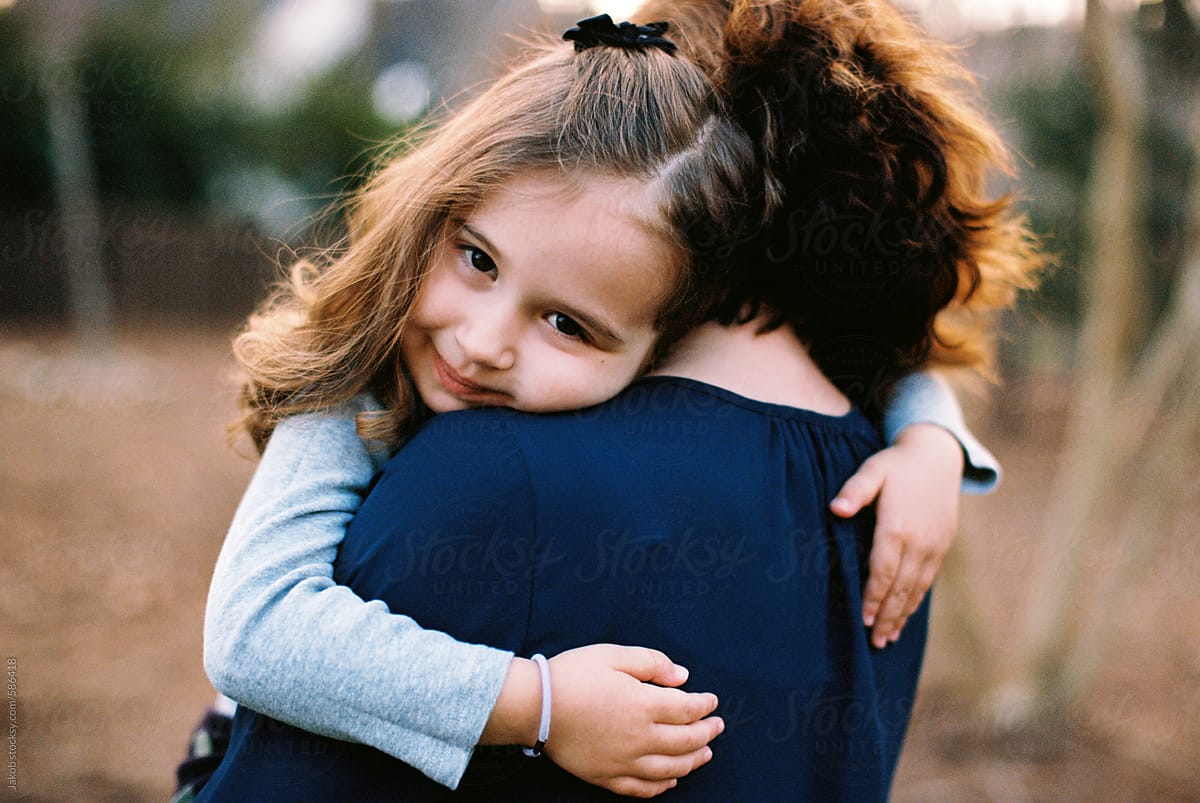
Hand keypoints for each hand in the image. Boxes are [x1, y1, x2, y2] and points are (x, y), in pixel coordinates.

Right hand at [486, 644, 721, 796]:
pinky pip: (642, 788)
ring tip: (705, 754)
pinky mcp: (606, 776)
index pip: (687, 709)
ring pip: (670, 768)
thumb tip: (683, 677)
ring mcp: (623, 761)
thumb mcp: (613, 654)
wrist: (534, 706)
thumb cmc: (573, 675)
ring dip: (693, 761)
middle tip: (717, 727)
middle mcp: (639, 738)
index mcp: (643, 705)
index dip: (704, 705)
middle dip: (707, 733)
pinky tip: (672, 780)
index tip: (712, 701)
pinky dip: (662, 786)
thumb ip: (652, 663)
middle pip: (685, 741)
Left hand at [830, 423, 962, 648]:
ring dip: (903, 615)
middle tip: (874, 642)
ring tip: (887, 638)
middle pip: (901, 587)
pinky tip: (906, 615)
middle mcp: (920, 541)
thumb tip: (835, 509)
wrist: (937, 456)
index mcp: (898, 526)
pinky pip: (928, 580)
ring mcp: (935, 545)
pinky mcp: (943, 545)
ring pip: (917, 588)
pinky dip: (916, 600)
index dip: (873, 597)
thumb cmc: (896, 464)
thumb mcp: (873, 470)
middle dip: (888, 616)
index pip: (883, 571)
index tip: (862, 618)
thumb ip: (854, 490)